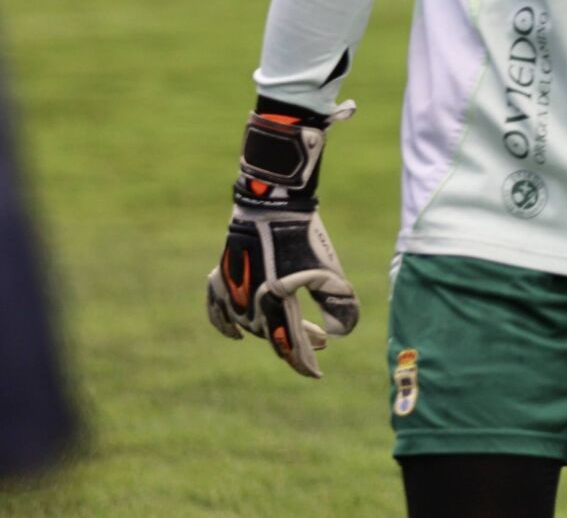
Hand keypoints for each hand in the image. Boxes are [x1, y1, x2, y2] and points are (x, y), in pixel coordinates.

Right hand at [204, 102, 358, 377]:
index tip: (318, 373)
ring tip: (292, 335)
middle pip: (272, 333)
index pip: (289, 343)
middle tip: (320, 342)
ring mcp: (230, 290)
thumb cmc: (306, 238)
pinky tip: (235, 336)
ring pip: (248, 324)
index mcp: (275, 302)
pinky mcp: (221, 275)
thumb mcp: (330, 272)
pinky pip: (216, 308)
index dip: (304, 361)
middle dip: (296, 341)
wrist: (273, 205)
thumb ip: (339, 305)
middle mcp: (247, 302)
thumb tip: (338, 335)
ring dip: (270, 332)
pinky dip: (225, 324)